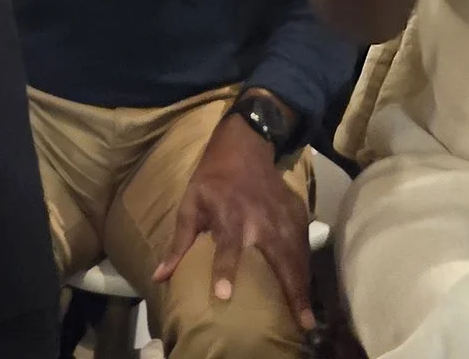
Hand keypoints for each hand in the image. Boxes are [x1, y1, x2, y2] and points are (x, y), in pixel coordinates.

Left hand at [154, 114, 314, 332]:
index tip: (224, 296)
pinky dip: (307, 266)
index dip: (225, 270)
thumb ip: (178, 242)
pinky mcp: (296, 211)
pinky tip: (308, 287)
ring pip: (298, 254)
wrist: (244, 146)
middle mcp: (260, 219)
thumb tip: (160, 277)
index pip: (228, 247)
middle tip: (301, 322)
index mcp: (229, 216)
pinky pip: (304, 243)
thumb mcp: (189, 204)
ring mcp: (282, 215)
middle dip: (292, 289)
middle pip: (279, 257)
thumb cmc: (211, 180)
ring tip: (307, 318)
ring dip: (304, 285)